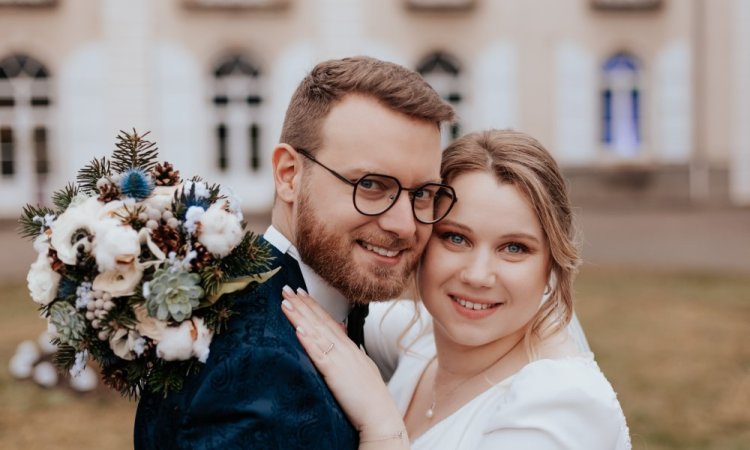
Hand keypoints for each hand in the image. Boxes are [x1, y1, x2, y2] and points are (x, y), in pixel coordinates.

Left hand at [281, 287, 408, 447]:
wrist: (380, 414)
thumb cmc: (370, 395)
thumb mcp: (362, 366)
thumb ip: (351, 350)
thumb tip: (341, 332)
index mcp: (350, 347)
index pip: (328, 321)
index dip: (313, 306)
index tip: (301, 293)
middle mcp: (345, 349)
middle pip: (320, 321)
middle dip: (302, 304)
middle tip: (286, 289)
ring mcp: (340, 359)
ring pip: (316, 333)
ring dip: (300, 316)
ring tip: (286, 302)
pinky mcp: (334, 373)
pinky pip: (318, 354)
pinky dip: (308, 341)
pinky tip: (298, 330)